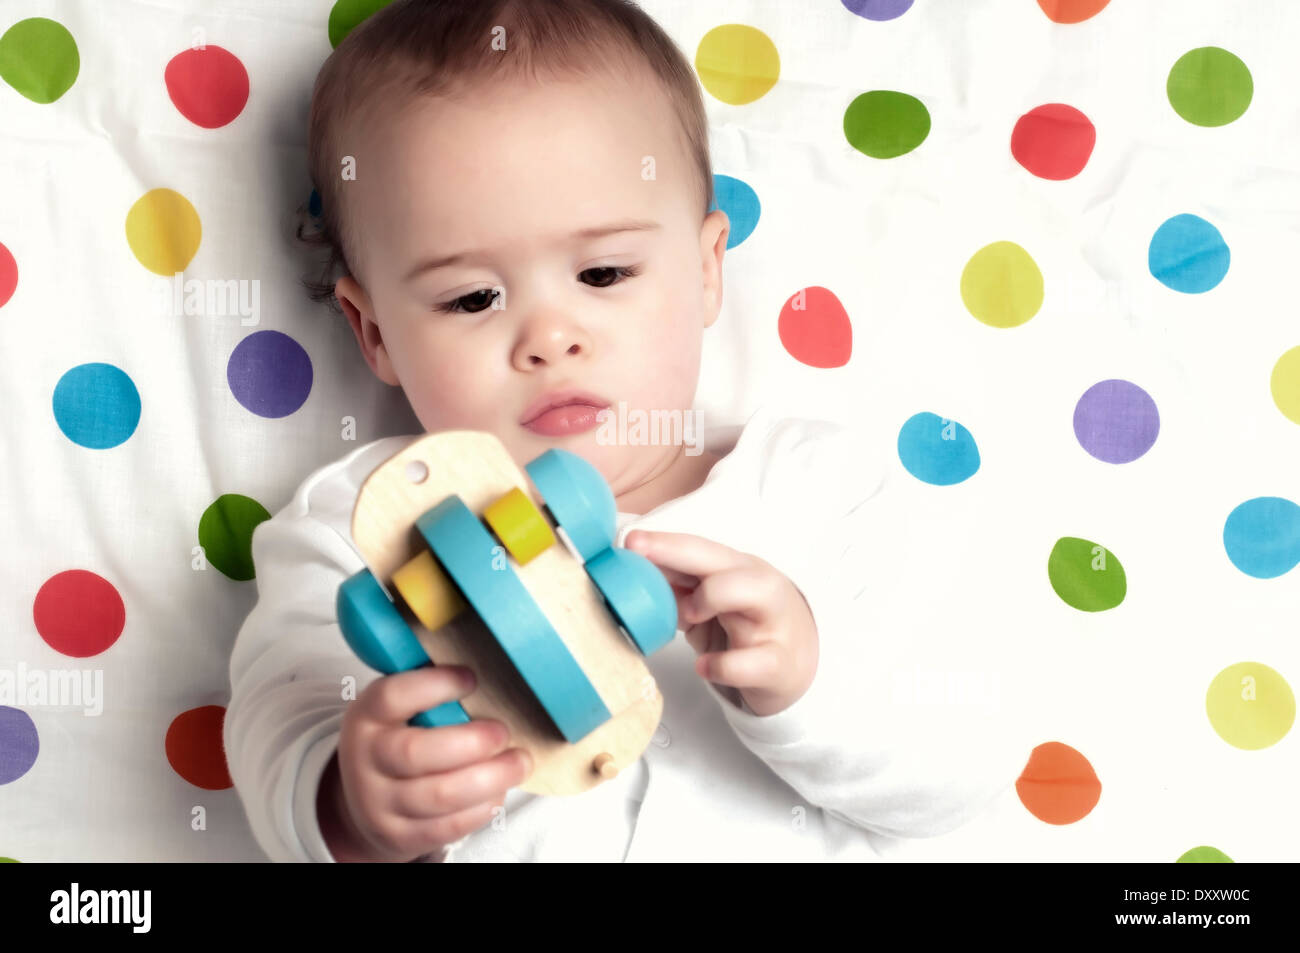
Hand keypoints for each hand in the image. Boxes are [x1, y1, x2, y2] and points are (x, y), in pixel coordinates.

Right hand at [318, 665, 532, 861]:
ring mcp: (380, 803)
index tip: (472, 677)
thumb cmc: (399, 738)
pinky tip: (499, 789)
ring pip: (439, 796)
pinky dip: (482, 807)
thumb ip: (430, 685)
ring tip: (519, 761)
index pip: (393, 696)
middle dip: (472, 742)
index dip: (436, 685)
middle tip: (504, 731)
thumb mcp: (399, 708)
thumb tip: (485, 651)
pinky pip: (448, 826)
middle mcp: (366, 760)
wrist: (366, 802)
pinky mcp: (400, 836)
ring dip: (490, 777)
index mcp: (367, 716)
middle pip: (416, 753)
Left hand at [625, 530, 817, 716]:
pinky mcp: (778, 663)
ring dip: (712, 596)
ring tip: (687, 614)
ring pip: (753, 592)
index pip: (699, 548)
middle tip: (637, 554)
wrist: (796, 668)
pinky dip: (724, 665)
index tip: (629, 540)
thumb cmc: (746, 628)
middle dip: (677, 552)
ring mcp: (773, 623)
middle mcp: (758, 586)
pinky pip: (753, 661)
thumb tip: (631, 576)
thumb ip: (677, 591)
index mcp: (738, 569)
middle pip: (722, 561)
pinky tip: (704, 667)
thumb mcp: (710, 606)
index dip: (664, 542)